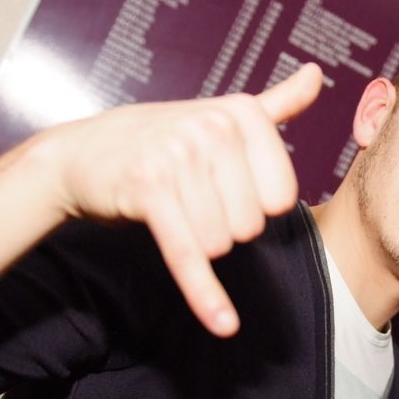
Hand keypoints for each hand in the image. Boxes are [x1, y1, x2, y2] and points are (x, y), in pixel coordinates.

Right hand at [34, 62, 322, 336]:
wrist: (81, 154)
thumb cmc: (162, 139)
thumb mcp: (221, 116)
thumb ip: (275, 103)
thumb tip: (318, 75)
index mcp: (241, 113)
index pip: (282, 198)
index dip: (255, 205)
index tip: (223, 184)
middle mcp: (211, 128)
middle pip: (252, 225)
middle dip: (225, 225)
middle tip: (191, 198)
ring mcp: (178, 157)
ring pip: (222, 243)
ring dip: (199, 240)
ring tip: (172, 208)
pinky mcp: (148, 192)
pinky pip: (189, 255)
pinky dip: (205, 295)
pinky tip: (223, 323)